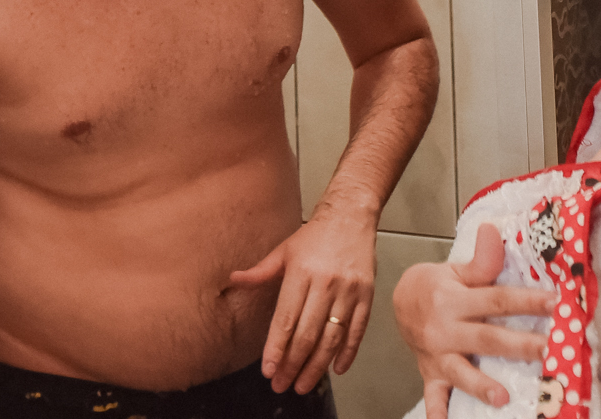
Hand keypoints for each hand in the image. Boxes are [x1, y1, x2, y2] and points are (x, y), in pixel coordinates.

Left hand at [228, 211, 375, 393]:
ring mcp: (349, 290)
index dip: (277, 348)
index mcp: (301, 273)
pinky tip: (336, 368)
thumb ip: (260, 272)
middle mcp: (326, 283)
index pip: (286, 319)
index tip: (269, 370)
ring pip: (332, 337)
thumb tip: (233, 280)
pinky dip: (348, 352)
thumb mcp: (284, 250)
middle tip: (282, 384)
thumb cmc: (316, 235)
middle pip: (308, 334)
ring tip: (303, 384)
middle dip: (293, 364)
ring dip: (317, 365)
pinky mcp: (367, 295)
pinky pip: (357, 329)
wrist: (351, 216)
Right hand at [393, 223, 555, 418]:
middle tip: (548, 350)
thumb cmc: (436, 286)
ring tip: (502, 395)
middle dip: (520, 345)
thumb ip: (480, 260)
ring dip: (481, 385)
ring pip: (462, 371)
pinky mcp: (431, 374)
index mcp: (455, 300)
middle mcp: (446, 329)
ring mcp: (438, 355)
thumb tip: (493, 231)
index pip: (496, 300)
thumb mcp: (455, 269)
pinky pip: (434, 396)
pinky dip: (438, 412)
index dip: (527, 300)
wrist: (400, 302)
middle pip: (488, 338)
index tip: (556, 303)